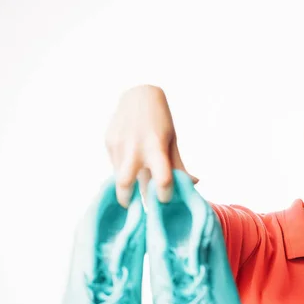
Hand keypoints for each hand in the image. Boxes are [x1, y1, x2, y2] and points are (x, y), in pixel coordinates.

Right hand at [105, 85, 197, 207]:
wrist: (138, 95)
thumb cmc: (160, 121)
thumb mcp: (171, 140)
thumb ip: (178, 164)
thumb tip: (194, 184)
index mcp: (156, 146)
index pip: (163, 178)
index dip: (165, 194)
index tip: (166, 199)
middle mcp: (134, 147)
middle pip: (125, 184)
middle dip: (128, 201)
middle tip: (134, 208)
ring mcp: (118, 145)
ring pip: (118, 176)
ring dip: (125, 187)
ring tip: (131, 193)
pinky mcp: (108, 142)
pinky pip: (115, 164)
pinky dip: (123, 170)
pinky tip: (129, 164)